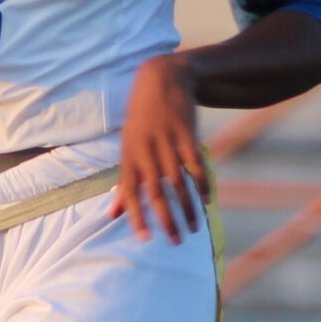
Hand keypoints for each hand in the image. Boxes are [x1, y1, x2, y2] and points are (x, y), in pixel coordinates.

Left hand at [111, 53, 209, 243]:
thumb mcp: (127, 148)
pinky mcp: (186, 134)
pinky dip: (203, 184)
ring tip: (195, 228)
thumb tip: (112, 214)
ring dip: (188, 208)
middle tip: (176, 242)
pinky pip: (196, 165)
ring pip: (178, 183)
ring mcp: (166, 142)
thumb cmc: (141, 120)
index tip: (146, 239)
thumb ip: (123, 183)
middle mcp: (146, 151)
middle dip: (166, 220)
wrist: (161, 78)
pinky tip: (208, 201)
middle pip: (156, 193)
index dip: (136, 217)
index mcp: (128, 156)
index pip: (130, 193)